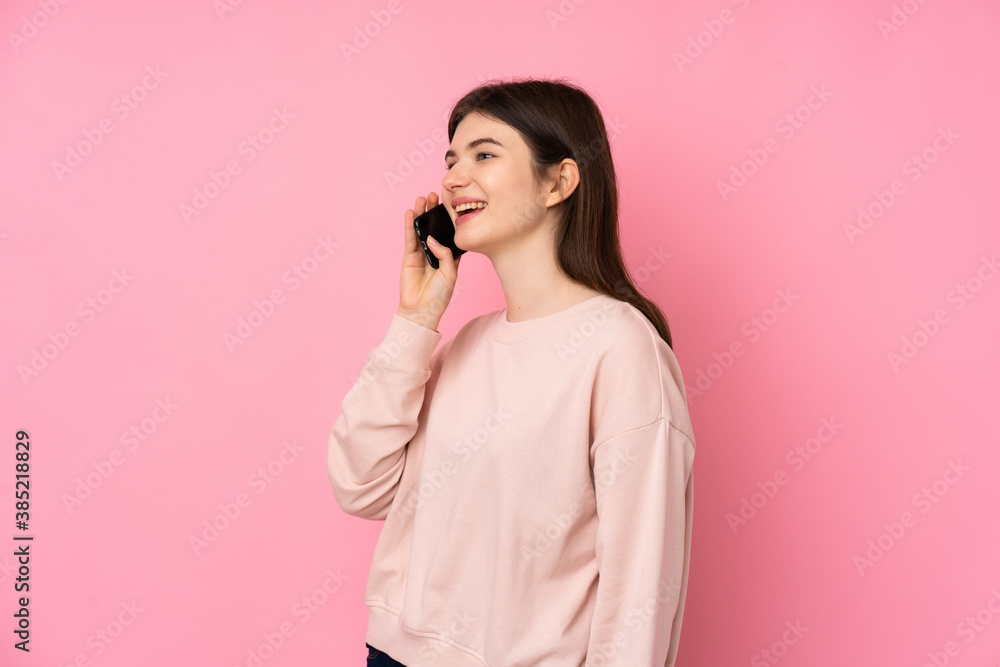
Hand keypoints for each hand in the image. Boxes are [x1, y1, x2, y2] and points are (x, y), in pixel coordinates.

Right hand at [398, 192, 461, 330]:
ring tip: (423, 198)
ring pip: (421, 229)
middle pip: (434, 227)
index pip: (450, 233)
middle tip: (435, 195)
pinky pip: (409, 238)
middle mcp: (435, 251)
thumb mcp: (450, 273)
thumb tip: (432, 239)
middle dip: (434, 212)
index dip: (449, 219)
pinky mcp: (409, 256)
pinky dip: (409, 225)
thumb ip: (445, 254)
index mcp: (449, 255)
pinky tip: (410, 213)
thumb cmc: (439, 296)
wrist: (422, 310)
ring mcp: (421, 253)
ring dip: (421, 214)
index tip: (451, 204)